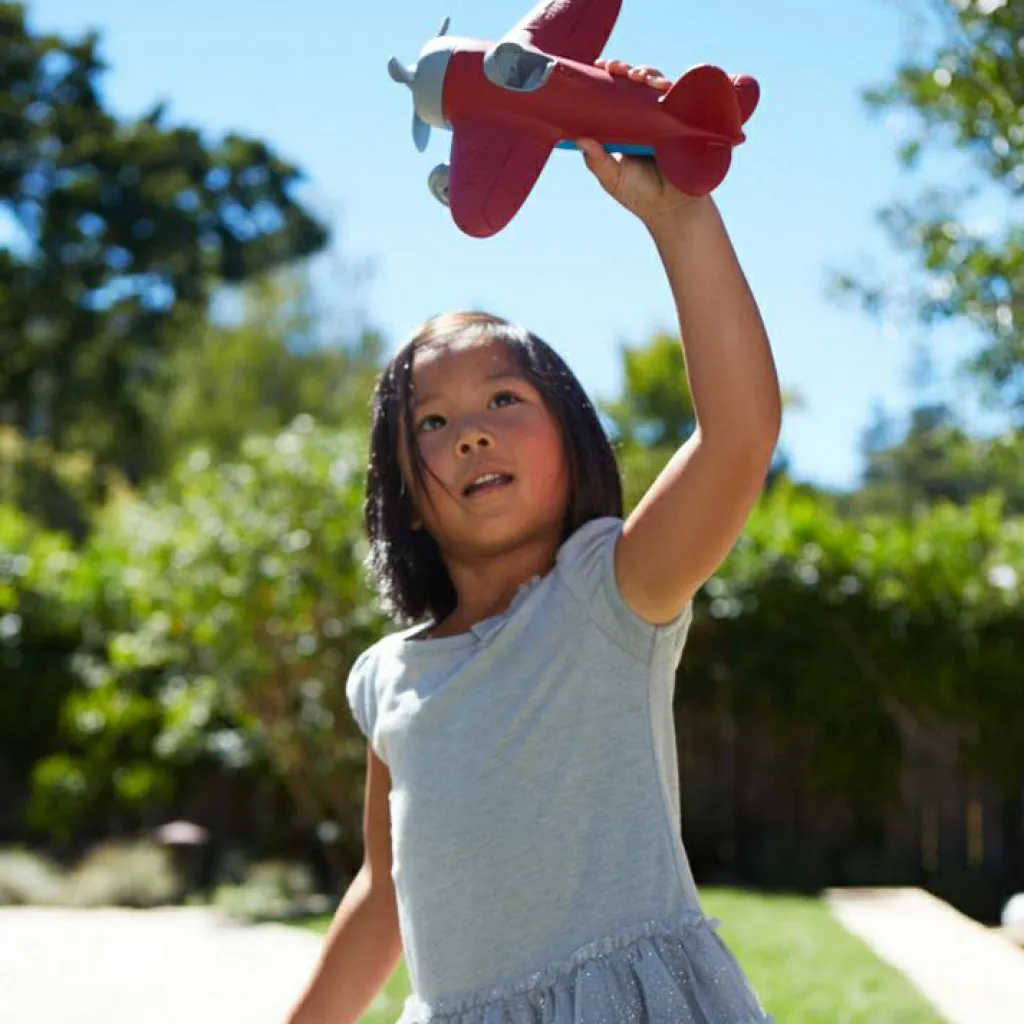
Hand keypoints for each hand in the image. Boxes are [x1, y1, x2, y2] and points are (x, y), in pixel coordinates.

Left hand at [578, 59, 700, 228]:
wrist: (672, 211)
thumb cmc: (640, 195)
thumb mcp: (612, 179)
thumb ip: (597, 161)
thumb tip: (579, 139)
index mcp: (624, 128)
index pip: (614, 97)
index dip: (607, 80)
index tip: (598, 67)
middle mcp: (644, 119)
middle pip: (635, 85)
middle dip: (625, 70)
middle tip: (614, 68)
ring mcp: (665, 119)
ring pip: (655, 86)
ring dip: (647, 74)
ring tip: (637, 77)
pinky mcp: (683, 123)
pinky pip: (679, 99)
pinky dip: (671, 88)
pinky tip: (661, 86)